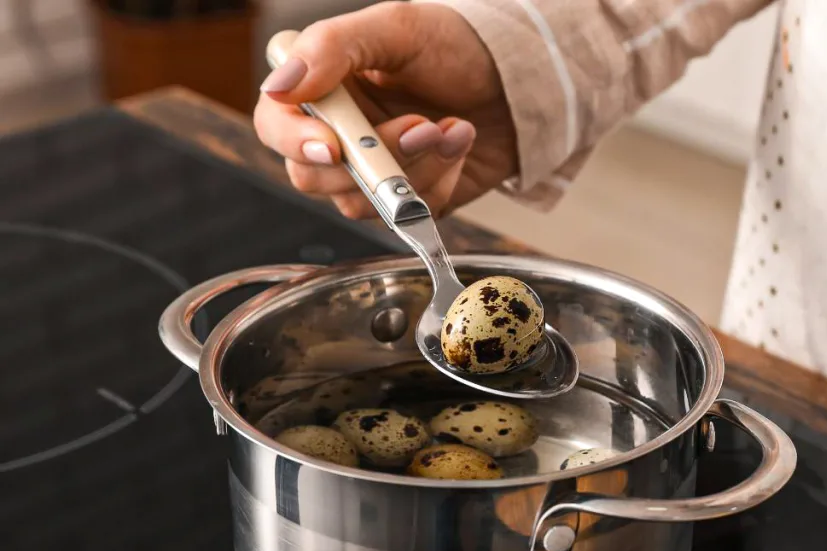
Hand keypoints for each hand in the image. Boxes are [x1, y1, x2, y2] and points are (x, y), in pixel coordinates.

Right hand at [253, 1, 517, 218]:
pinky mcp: (404, 201)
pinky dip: (440, 181)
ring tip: (450, 127)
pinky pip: (406, 214)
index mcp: (320, 88)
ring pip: (364, 201)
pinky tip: (458, 144)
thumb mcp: (397, 28)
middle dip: (377, 157)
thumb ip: (333, 47)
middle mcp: (336, 134)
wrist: (517, 83)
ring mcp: (370, 173)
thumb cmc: (455, 47)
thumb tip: (281, 85)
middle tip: (422, 124)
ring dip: (417, 166)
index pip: (276, 125)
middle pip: (314, 176)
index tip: (333, 148)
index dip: (296, 143)